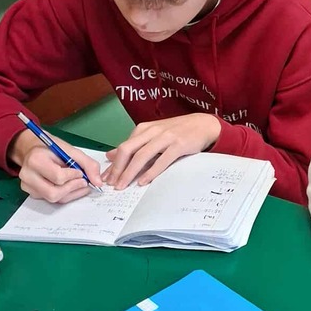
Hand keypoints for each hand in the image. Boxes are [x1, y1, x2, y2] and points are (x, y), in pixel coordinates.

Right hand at [10, 130, 103, 203]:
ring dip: (71, 193)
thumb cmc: (52, 149)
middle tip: (83, 182)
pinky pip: (51, 200)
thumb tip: (98, 183)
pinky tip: (69, 186)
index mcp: (36, 160)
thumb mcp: (71, 151)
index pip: (58, 177)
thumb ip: (88, 165)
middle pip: (54, 193)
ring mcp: (27, 185)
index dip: (74, 176)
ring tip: (78, 183)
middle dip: (73, 188)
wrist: (33, 149)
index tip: (80, 172)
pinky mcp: (30, 192)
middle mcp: (27, 175)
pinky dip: (64, 195)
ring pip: (53, 199)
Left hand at [104, 113, 221, 189]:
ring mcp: (166, 137)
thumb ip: (134, 145)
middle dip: (118, 168)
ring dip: (130, 172)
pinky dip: (151, 172)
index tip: (106, 178)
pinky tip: (143, 181)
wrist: (204, 124)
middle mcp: (152, 131)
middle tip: (111, 184)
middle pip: (128, 150)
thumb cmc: (178, 131)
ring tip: (123, 185)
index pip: (123, 147)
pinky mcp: (179, 145)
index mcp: (144, 129)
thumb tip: (111, 155)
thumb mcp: (154, 135)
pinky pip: (161, 160)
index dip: (113, 164)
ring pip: (142, 155)